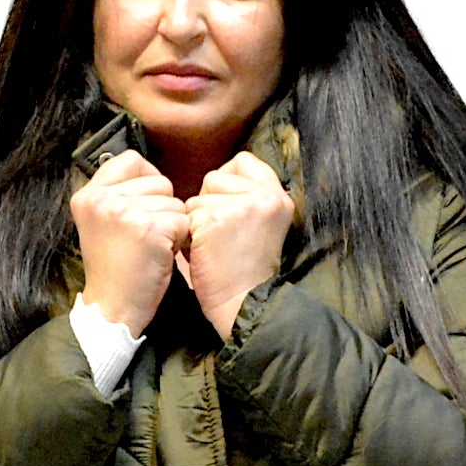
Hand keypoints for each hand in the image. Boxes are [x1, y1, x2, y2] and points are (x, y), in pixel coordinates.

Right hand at [69, 150, 189, 336]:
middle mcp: (101, 198)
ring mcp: (123, 211)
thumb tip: (152, 173)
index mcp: (87, 195)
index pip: (131, 159)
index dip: (148, 179)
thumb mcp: (103, 223)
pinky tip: (161, 256)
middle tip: (146, 237)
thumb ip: (118, 195)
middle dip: (162, 207)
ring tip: (152, 248)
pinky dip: (179, 240)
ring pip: (174, 201)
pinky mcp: (147, 228)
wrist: (112, 309)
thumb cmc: (115, 271)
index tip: (146, 205)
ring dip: (172, 225)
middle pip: (158, 181)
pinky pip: (182, 220)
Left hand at [183, 152, 295, 340]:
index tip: (224, 205)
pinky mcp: (213, 219)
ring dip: (196, 222)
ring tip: (213, 247)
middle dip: (208, 203)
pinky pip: (187, 216)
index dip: (226, 178)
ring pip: (197, 198)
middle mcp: (264, 196)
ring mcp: (239, 206)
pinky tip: (202, 254)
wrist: (244, 304)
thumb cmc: (245, 272)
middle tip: (220, 235)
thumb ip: (246, 200)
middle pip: (215, 177)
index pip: (244, 160)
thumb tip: (213, 182)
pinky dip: (187, 236)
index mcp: (278, 197)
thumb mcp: (260, 226)